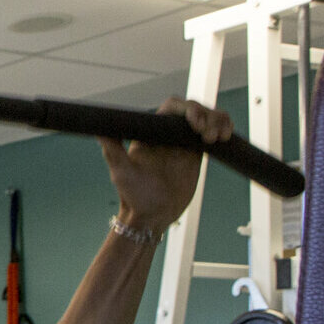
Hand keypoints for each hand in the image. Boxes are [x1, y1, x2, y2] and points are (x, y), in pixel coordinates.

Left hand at [100, 97, 231, 229]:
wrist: (153, 215)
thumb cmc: (135, 196)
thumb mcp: (122, 172)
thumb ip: (113, 150)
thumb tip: (96, 130)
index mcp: (152, 132)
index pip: (172, 107)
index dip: (187, 108)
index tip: (195, 123)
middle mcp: (168, 133)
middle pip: (193, 109)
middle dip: (206, 115)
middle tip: (208, 136)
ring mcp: (184, 142)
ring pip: (207, 118)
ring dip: (217, 120)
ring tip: (218, 138)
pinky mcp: (197, 153)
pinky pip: (214, 132)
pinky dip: (224, 128)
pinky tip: (226, 137)